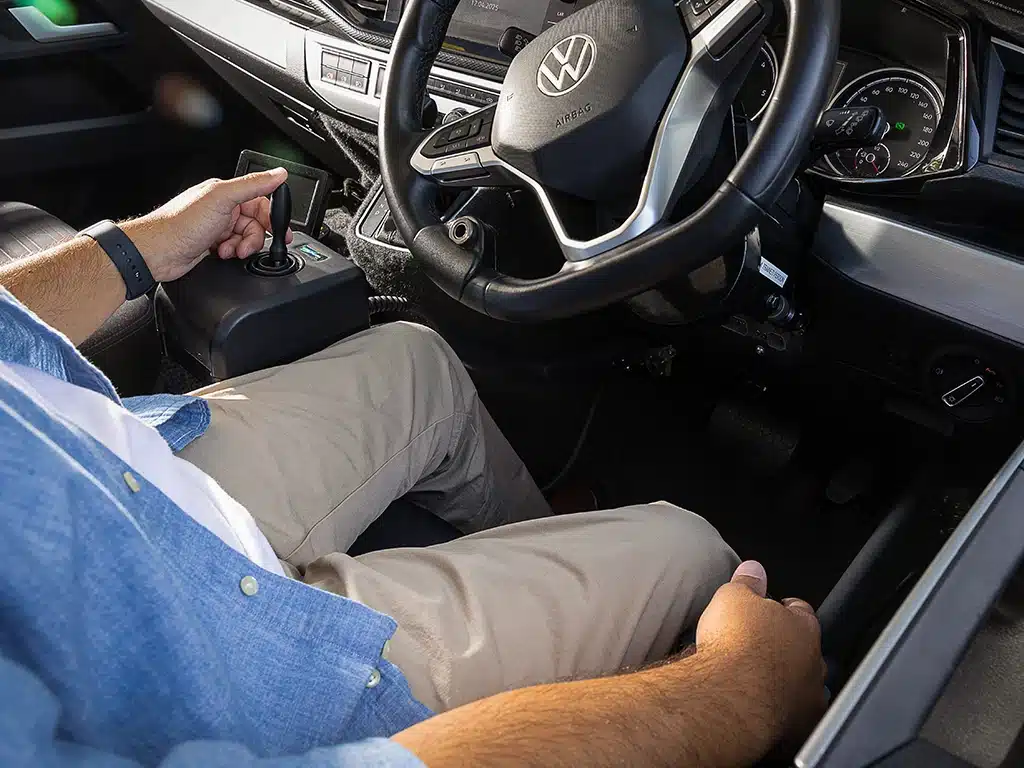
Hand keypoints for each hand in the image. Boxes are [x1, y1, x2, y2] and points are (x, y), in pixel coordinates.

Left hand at [121, 169, 293, 282]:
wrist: (157, 252)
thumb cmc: (181, 224)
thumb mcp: (222, 199)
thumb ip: (252, 185)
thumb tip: (278, 174)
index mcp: (224, 192)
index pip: (260, 200)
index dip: (272, 217)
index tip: (280, 231)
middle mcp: (221, 207)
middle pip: (255, 222)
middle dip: (254, 237)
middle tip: (246, 246)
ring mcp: (216, 226)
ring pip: (245, 237)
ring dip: (242, 247)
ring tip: (229, 250)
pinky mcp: (212, 244)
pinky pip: (234, 248)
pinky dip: (232, 253)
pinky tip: (221, 253)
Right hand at [695, 560, 826, 757]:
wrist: (730, 696)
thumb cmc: (734, 647)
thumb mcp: (732, 597)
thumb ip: (747, 582)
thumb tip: (754, 569)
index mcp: (802, 627)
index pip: (801, 611)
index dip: (785, 608)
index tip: (774, 609)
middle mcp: (813, 663)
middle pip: (806, 651)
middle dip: (787, 649)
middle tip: (761, 648)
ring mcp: (808, 699)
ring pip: (804, 688)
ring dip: (787, 684)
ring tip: (761, 683)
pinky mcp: (799, 731)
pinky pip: (793, 720)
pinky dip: (781, 714)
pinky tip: (763, 711)